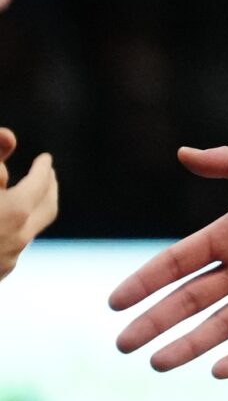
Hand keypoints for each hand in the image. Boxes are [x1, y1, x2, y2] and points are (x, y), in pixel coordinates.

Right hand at [0, 129, 59, 281]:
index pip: (39, 183)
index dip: (42, 168)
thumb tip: (10, 138)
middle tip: (46, 174)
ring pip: (28, 230)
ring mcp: (6, 262)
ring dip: (30, 210)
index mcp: (14, 212)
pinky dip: (11, 230)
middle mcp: (17, 239)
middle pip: (47, 208)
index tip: (44, 159)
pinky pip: (10, 248)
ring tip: (21, 196)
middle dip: (48, 188)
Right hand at [108, 141, 227, 376]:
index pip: (179, 261)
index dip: (147, 281)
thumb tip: (183, 153)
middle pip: (191, 299)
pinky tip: (218, 370)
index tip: (115, 302)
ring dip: (190, 343)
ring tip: (157, 362)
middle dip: (156, 320)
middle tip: (121, 344)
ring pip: (222, 324)